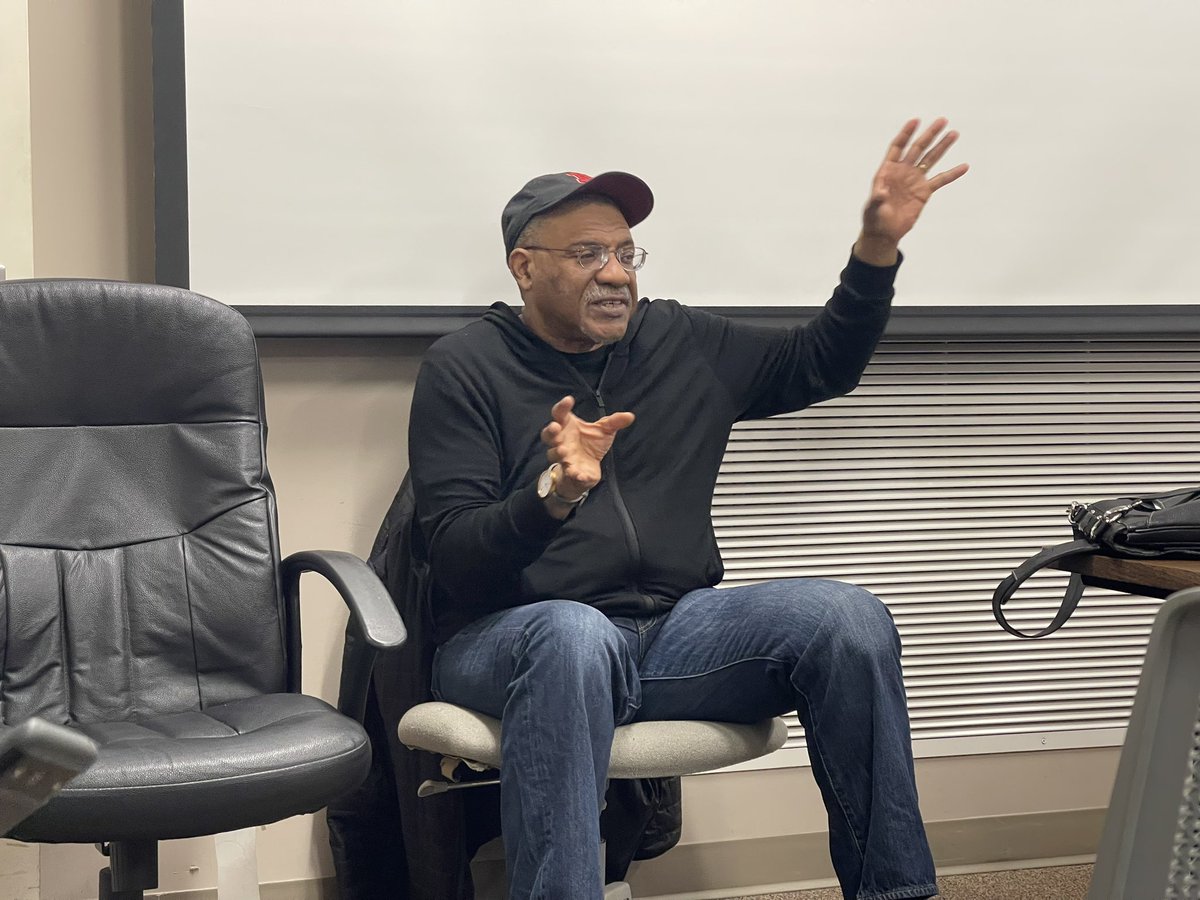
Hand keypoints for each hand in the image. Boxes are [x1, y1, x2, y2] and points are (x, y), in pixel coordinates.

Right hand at [540, 395, 634, 498]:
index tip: (569, 400)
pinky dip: (574, 474)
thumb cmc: (590, 445)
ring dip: (558, 452)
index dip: (562, 406)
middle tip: (555, 427)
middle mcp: (561, 441)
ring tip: (564, 450)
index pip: (560, 414)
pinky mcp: (570, 472)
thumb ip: (614, 422)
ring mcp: (564, 457)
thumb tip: (630, 416)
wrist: (587, 469)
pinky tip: (579, 474)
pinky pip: (568, 473)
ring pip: (554, 454)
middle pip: (548, 434)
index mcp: (567, 426)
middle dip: (550, 431)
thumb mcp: (604, 431)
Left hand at [854, 118, 968, 265]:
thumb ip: (876, 199)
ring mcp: (914, 180)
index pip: (898, 147)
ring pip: (930, 159)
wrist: (884, 232)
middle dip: (929, 135)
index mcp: (888, 170)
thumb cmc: (874, 219)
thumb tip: (880, 192)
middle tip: (942, 120)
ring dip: (942, 147)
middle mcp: (902, 171)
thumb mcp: (872, 208)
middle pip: (917, 148)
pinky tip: (964, 166)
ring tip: (954, 133)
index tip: (916, 121)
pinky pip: (940, 180)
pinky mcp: (924, 192)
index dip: (906, 134)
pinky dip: (952, 174)